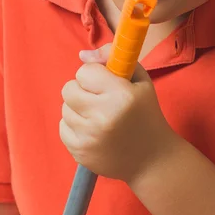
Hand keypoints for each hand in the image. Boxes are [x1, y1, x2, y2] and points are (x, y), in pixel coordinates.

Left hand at [60, 44, 177, 183]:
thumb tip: (82, 55)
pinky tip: (93, 130)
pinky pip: (63, 127)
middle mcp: (103, 116)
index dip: (94, 74)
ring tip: (98, 115)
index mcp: (120, 95)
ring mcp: (89, 137)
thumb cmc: (146, 113)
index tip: (105, 83)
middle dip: (82, 89)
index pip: (85, 72)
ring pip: (65, 108)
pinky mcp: (80, 152)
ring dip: (78, 108)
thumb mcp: (140, 80)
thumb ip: (112, 57)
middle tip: (98, 98)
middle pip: (69, 89)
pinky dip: (75, 125)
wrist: (152, 159)